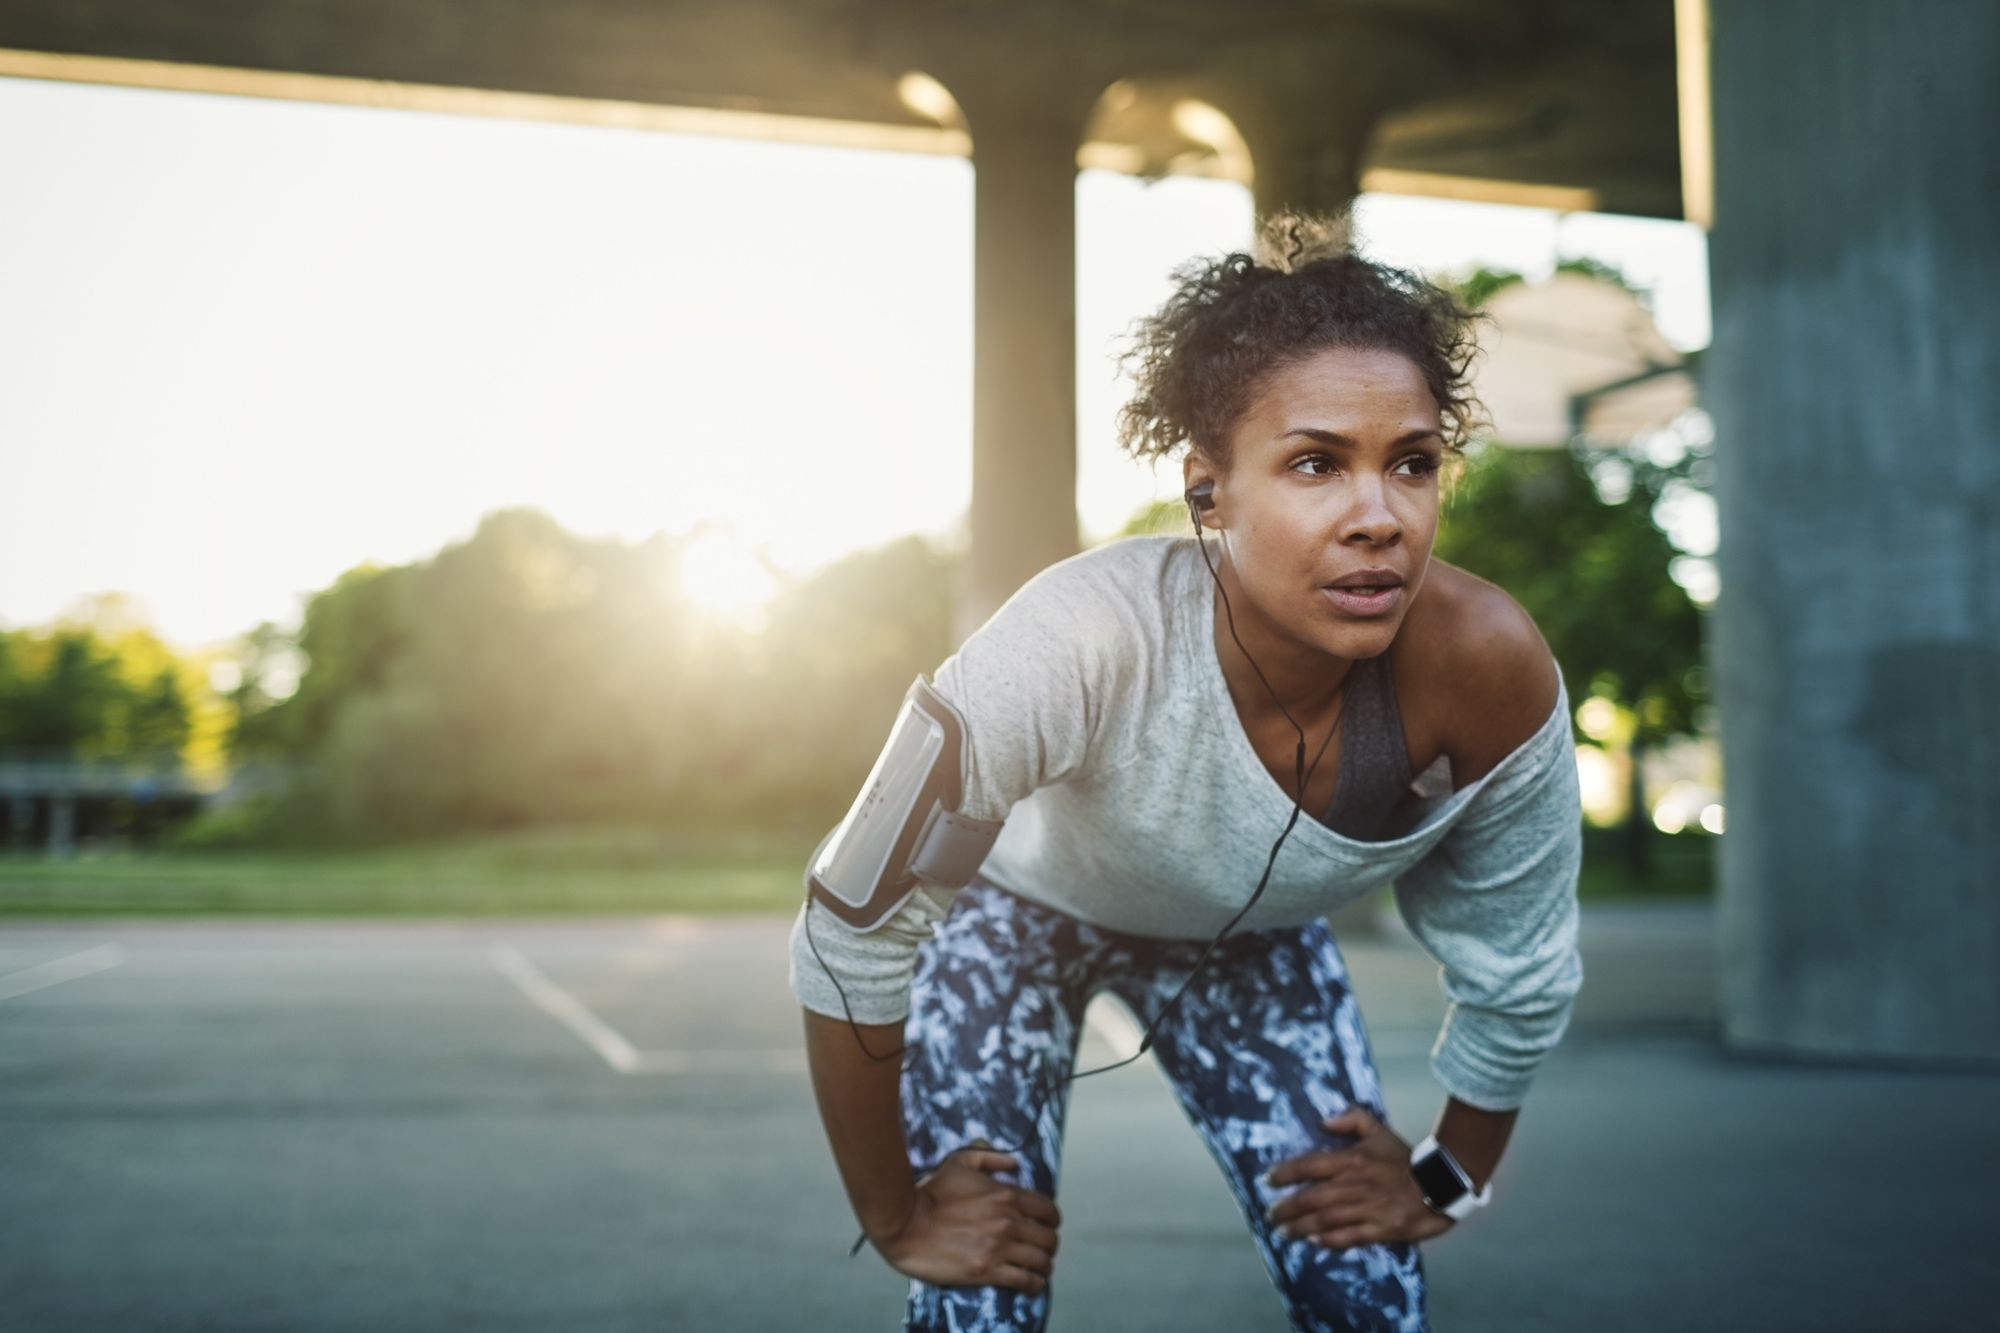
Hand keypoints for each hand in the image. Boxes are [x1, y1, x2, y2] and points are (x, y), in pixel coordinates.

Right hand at [876, 1140, 1061, 1293]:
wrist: (907, 1225)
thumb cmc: (932, 1193)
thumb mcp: (959, 1163)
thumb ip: (989, 1157)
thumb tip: (1014, 1162)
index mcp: (1007, 1195)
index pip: (1048, 1211)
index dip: (1051, 1220)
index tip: (1046, 1226)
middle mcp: (1008, 1222)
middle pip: (1049, 1239)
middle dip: (1049, 1245)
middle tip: (1041, 1249)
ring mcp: (999, 1248)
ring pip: (1041, 1261)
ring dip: (1043, 1266)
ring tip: (1039, 1269)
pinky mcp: (987, 1271)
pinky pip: (1025, 1281)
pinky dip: (1033, 1284)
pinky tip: (1032, 1283)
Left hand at [1264, 1107, 1456, 1249]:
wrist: (1440, 1184)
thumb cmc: (1404, 1158)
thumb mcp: (1379, 1130)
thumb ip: (1352, 1120)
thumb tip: (1323, 1121)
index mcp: (1352, 1160)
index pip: (1309, 1165)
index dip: (1285, 1173)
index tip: (1268, 1180)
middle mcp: (1354, 1185)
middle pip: (1312, 1198)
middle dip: (1287, 1207)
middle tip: (1270, 1215)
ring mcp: (1367, 1209)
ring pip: (1325, 1220)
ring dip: (1300, 1227)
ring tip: (1282, 1232)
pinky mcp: (1380, 1229)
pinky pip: (1349, 1237)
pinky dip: (1329, 1240)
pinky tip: (1313, 1241)